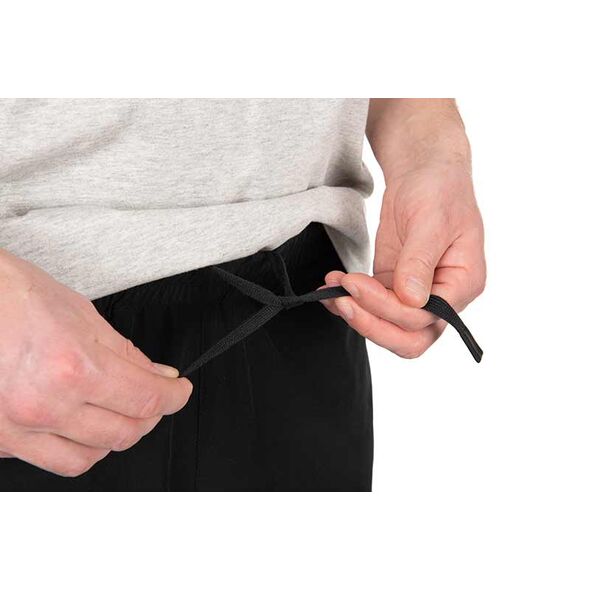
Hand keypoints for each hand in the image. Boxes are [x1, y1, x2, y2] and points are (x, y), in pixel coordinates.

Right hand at [0, 250, 192, 475]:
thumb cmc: (9, 296)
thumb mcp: (80, 315)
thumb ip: (125, 354)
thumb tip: (157, 376)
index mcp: (73, 368)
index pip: (146, 400)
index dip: (174, 397)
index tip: (179, 391)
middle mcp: (45, 405)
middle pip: (123, 434)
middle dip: (150, 416)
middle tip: (154, 398)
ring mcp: (17, 429)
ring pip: (87, 458)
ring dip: (113, 438)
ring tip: (117, 414)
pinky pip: (48, 459)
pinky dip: (73, 445)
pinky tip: (76, 423)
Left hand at [322, 158, 485, 358]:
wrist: (424, 174)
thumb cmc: (439, 189)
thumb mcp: (431, 221)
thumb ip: (420, 262)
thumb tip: (411, 299)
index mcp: (463, 284)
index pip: (425, 318)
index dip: (388, 309)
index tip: (357, 285)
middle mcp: (442, 297)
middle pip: (409, 337)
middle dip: (372, 324)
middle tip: (342, 301)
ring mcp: (416, 294)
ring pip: (387, 326)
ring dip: (356, 313)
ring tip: (331, 289)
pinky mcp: (393, 286)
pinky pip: (372, 306)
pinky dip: (349, 301)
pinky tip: (330, 287)